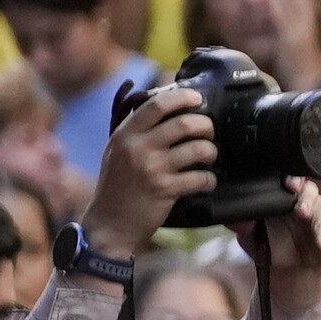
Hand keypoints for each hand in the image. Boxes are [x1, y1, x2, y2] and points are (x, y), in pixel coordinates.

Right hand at [83, 80, 206, 249]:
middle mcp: (137, 147)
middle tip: (208, 133)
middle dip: (206, 126)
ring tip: (208, 158)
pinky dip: (209, 180)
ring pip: (198, 149)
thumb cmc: (117, 184)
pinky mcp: (165, 190)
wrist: (109, 223)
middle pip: (185, 124)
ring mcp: (152, 168)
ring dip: (211, 152)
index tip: (198, 98)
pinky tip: (204, 182)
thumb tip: (159, 100)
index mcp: (125, 134)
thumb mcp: (117, 150)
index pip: (156, 104)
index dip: (182, 97)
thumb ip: (135, 128)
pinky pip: (201, 177)